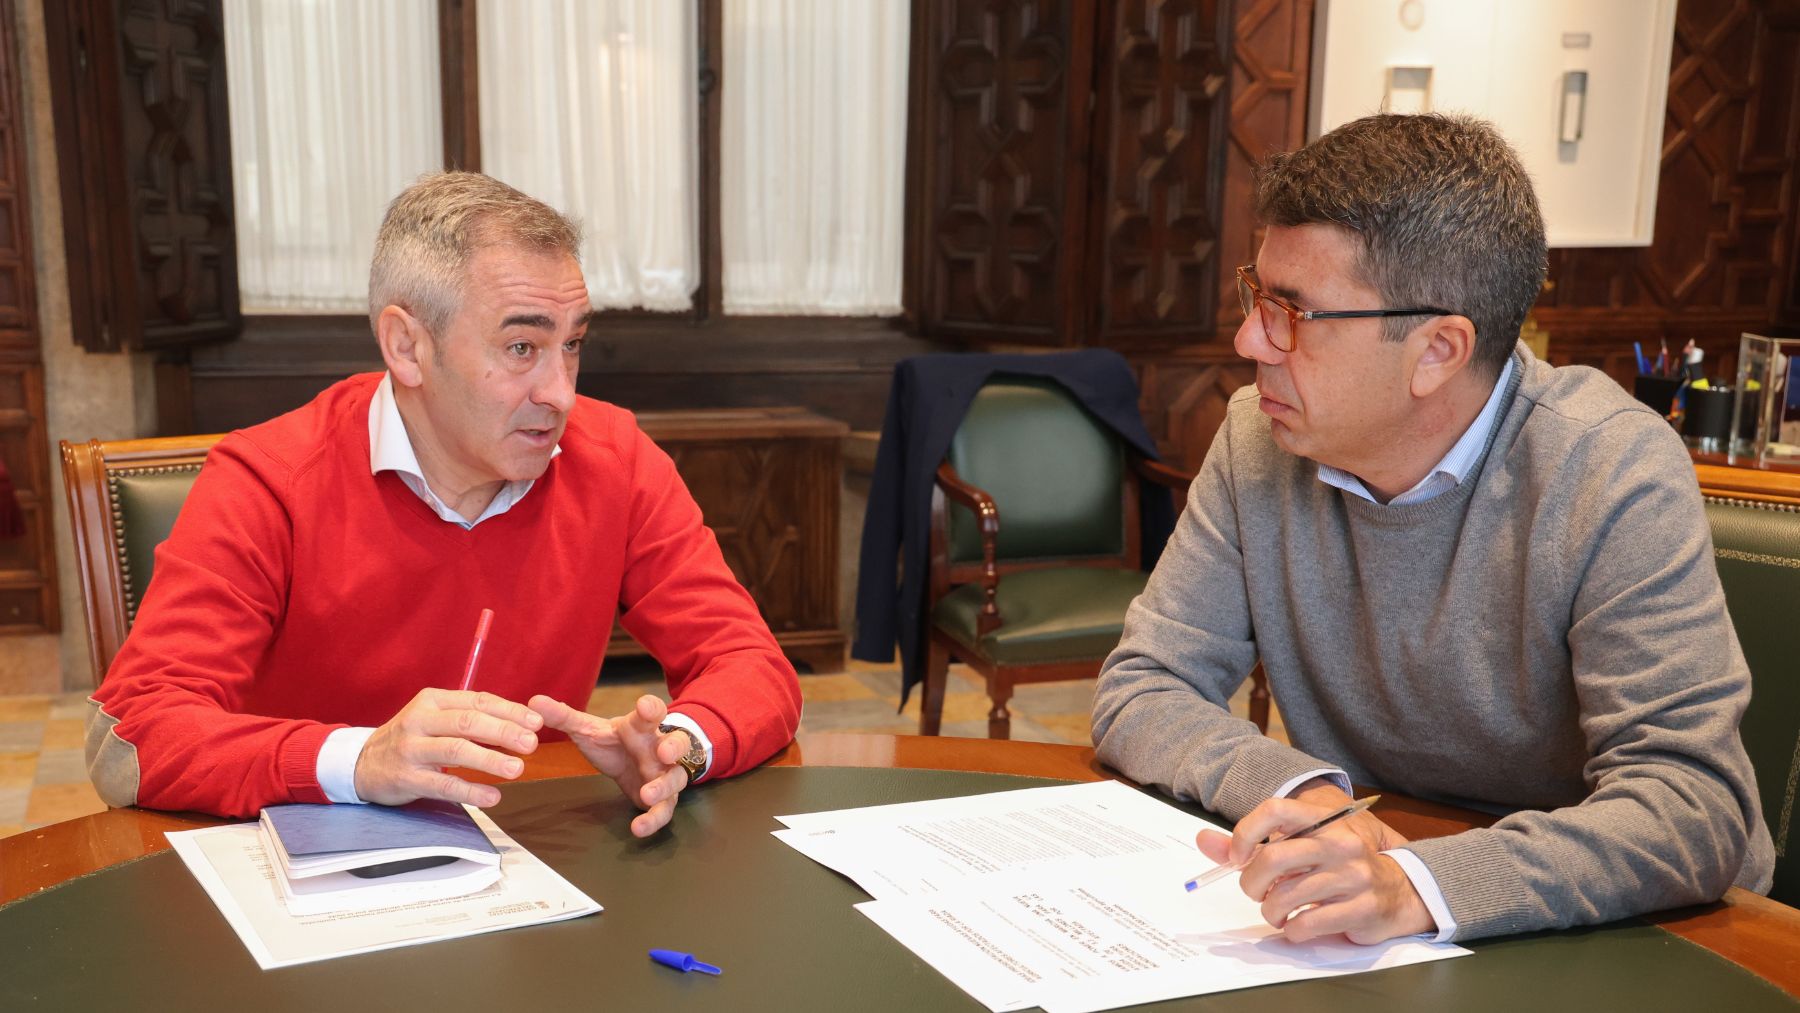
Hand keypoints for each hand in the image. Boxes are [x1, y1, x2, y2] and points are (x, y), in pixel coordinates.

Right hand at [353, 689, 543, 807]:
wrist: (362, 763)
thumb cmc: (411, 738)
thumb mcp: (435, 718)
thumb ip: (470, 717)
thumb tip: (521, 722)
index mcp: (432, 700)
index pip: (477, 701)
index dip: (509, 711)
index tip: (537, 722)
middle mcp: (419, 720)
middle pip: (468, 723)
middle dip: (504, 732)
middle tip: (531, 744)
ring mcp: (410, 749)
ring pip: (456, 751)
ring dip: (489, 759)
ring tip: (517, 769)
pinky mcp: (405, 778)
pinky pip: (443, 785)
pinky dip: (470, 791)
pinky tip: (492, 796)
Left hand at [529, 693, 692, 837]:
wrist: (634, 761)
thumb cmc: (615, 741)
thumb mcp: (589, 729)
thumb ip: (564, 717)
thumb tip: (534, 702)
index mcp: (641, 726)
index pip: (652, 712)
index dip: (651, 708)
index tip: (645, 707)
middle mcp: (659, 747)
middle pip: (678, 742)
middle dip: (675, 746)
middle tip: (665, 752)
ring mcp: (665, 773)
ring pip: (676, 778)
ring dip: (665, 786)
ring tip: (649, 794)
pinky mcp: (663, 798)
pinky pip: (665, 810)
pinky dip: (654, 819)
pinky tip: (638, 828)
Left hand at [1195, 783, 1432, 944]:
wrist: (1401, 889)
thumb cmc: (1340, 865)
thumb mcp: (1302, 845)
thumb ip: (1252, 844)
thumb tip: (1204, 841)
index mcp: (1322, 820)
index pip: (1273, 810)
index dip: (1245, 835)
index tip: (1238, 857)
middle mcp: (1339, 843)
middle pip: (1272, 859)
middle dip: (1251, 883)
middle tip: (1255, 891)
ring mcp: (1353, 875)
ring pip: (1285, 896)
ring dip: (1270, 911)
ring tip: (1276, 911)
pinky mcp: (1361, 908)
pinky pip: (1307, 924)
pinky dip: (1292, 930)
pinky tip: (1297, 924)